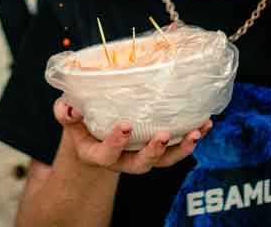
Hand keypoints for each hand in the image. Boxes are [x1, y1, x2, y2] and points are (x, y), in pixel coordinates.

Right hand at [53, 98, 207, 173]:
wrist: (92, 136)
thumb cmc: (80, 122)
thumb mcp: (67, 116)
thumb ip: (65, 112)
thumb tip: (70, 105)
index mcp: (98, 153)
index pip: (107, 154)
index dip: (116, 142)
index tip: (125, 126)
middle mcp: (123, 160)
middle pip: (141, 164)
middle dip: (154, 151)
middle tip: (164, 135)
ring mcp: (142, 156)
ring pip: (164, 161)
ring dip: (182, 149)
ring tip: (197, 132)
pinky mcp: (158, 149)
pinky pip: (177, 149)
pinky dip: (193, 138)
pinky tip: (205, 124)